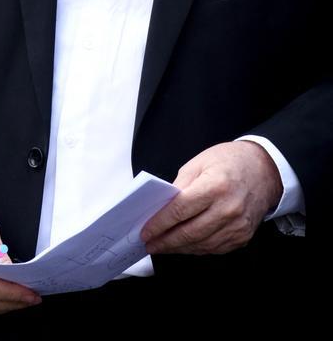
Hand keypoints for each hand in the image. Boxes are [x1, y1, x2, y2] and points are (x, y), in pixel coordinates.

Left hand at [141, 141, 282, 255]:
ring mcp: (238, 226)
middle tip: (149, 244)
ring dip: (179, 248)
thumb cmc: (229, 161)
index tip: (146, 231)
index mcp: (215, 186)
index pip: (180, 211)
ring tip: (163, 246)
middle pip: (189, 232)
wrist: (264, 169)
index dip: (160, 223)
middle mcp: (229, 209)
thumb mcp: (199, 163)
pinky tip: (184, 245)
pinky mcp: (243, 236)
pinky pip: (215, 248)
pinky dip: (196, 248)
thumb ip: (179, 186)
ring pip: (201, 244)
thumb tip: (161, 207)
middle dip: (165, 241)